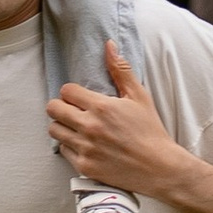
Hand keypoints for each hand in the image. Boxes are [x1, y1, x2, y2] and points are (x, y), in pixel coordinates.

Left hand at [47, 41, 179, 196]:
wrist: (159, 167)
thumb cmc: (150, 130)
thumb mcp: (139, 96)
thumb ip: (120, 70)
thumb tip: (108, 45)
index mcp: (102, 107)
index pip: (66, 90)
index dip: (72, 92)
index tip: (80, 97)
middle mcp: (90, 127)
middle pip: (53, 109)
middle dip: (61, 106)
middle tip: (73, 110)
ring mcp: (85, 148)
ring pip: (54, 130)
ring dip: (63, 126)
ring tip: (76, 127)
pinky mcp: (84, 166)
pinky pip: (63, 151)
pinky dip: (71, 146)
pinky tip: (85, 144)